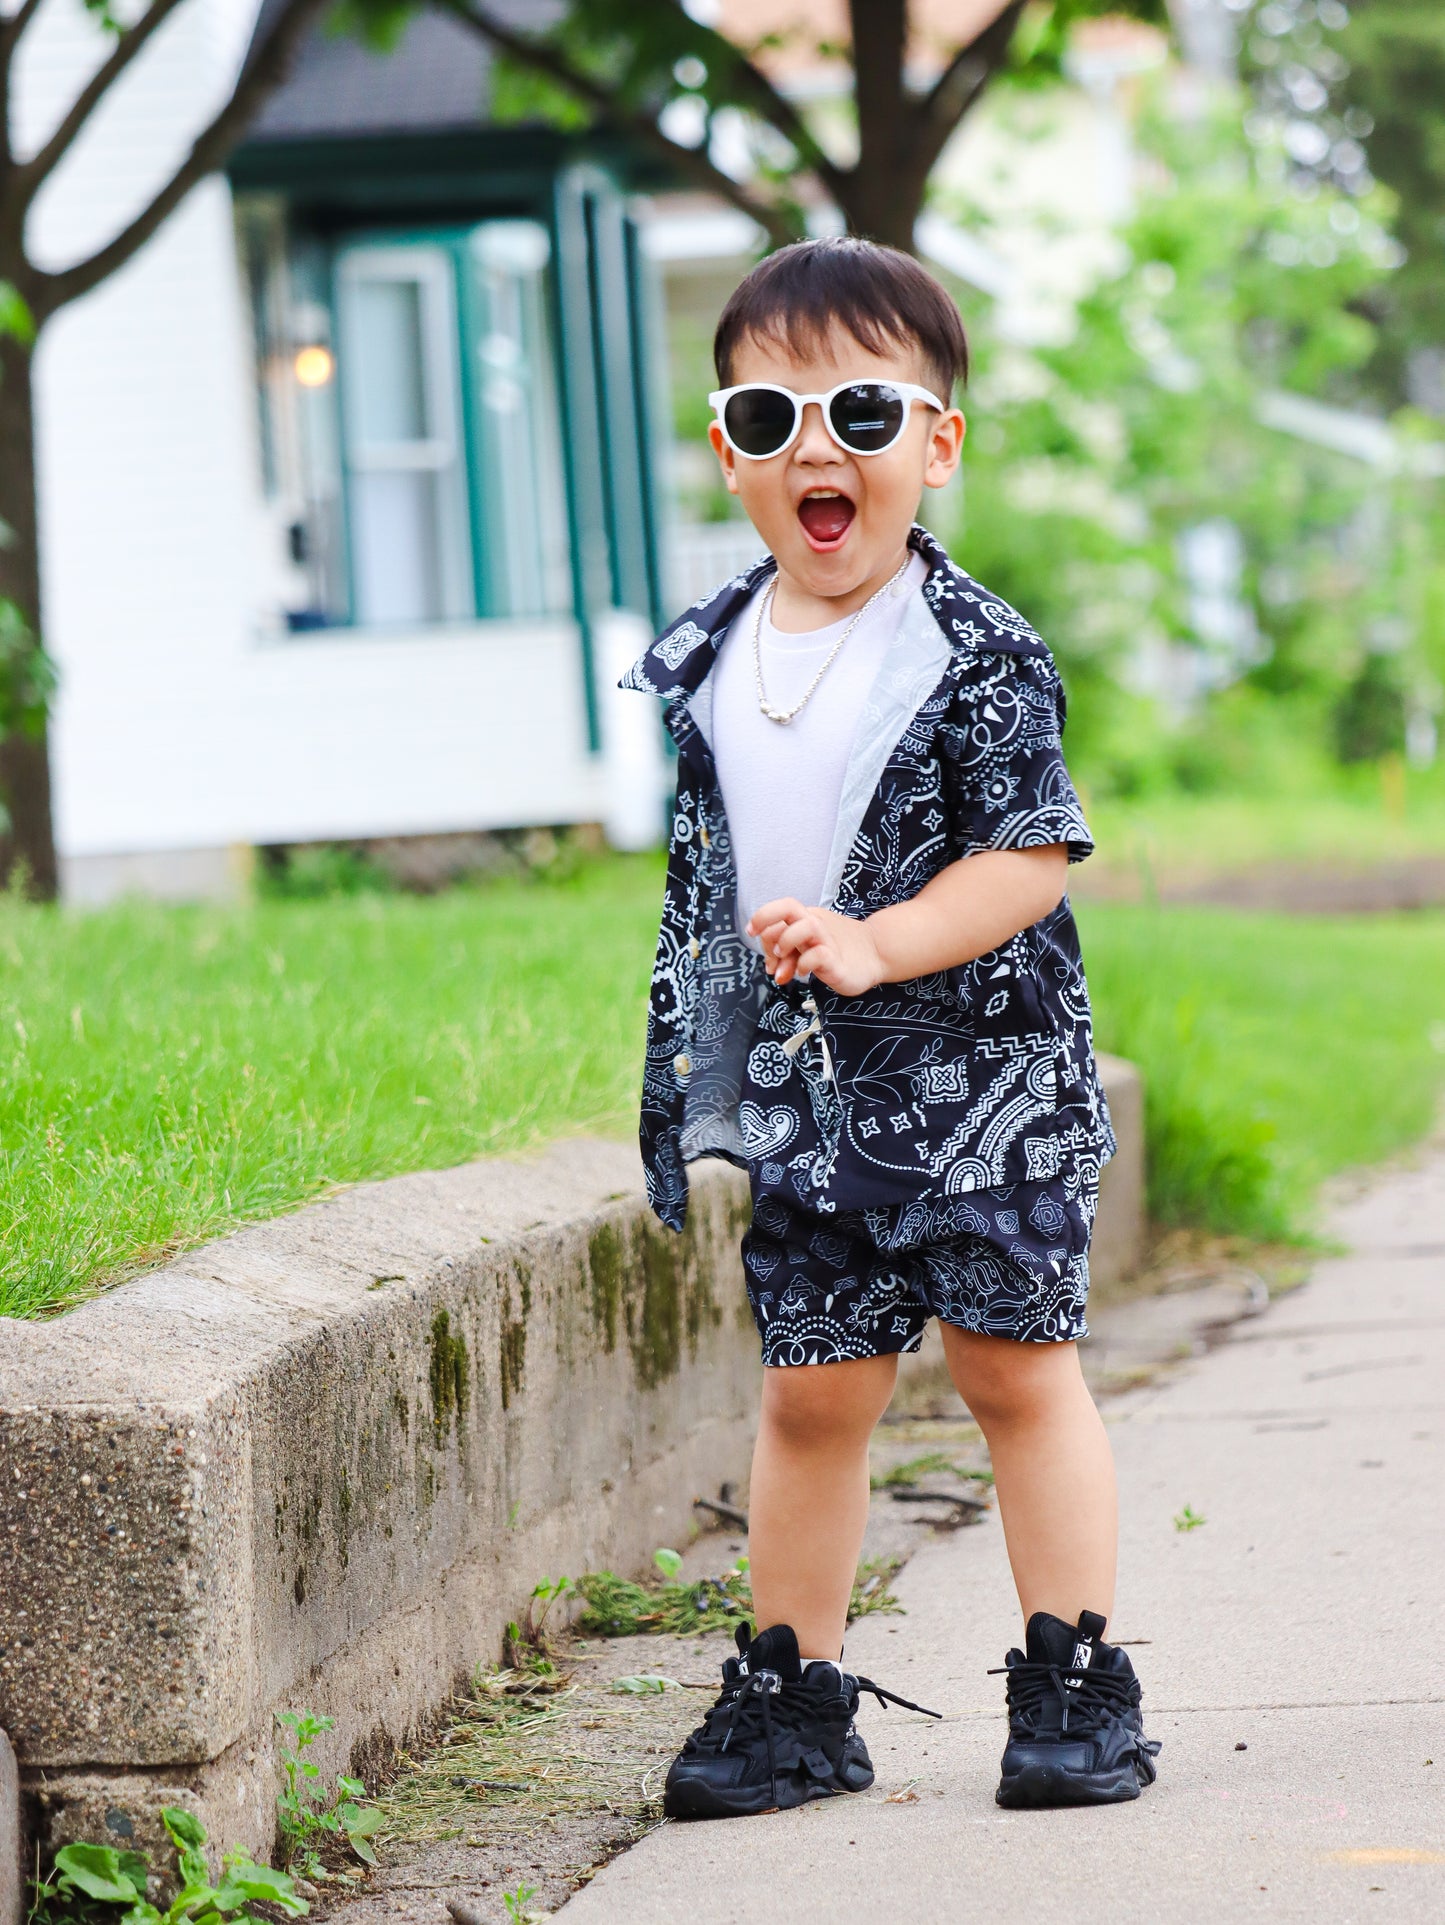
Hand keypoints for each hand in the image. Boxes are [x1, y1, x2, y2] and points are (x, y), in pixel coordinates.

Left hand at [746, 898, 886, 996]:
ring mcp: (827, 941)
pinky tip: (804, 972)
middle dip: (767, 921)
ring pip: (804, 926)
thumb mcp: (806, 952)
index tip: (751, 932)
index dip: (762, 919)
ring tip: (784, 961)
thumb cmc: (838, 951)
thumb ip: (787, 957)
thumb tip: (772, 969)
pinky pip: (818, 954)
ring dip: (786, 942)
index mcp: (806, 919)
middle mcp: (815, 925)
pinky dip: (805, 963)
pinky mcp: (836, 960)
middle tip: (767, 946)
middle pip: (788, 907)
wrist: (876, 955)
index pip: (779, 910)